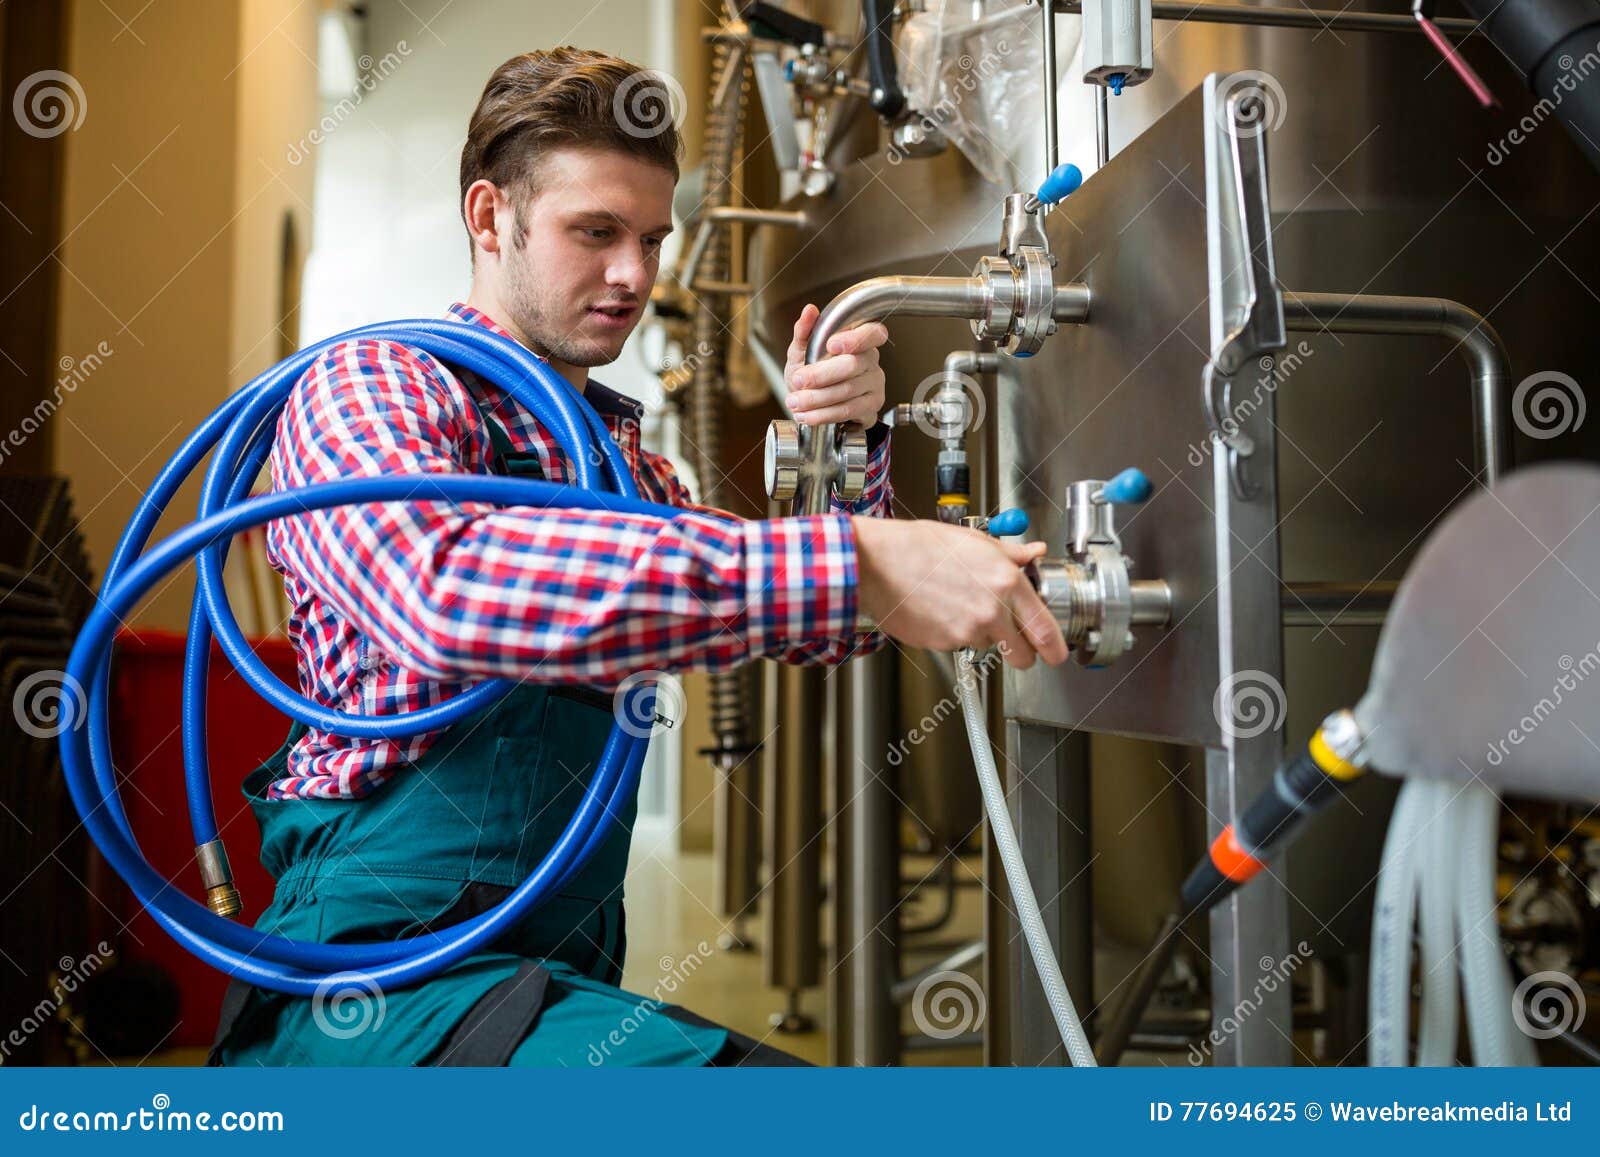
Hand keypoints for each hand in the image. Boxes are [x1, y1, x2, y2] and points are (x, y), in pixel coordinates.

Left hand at [784, 303, 888, 428]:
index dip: (855, 338)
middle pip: (853, 365)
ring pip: (847, 392)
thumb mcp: (801, 350)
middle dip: (821, 375)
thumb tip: (809, 311)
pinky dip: (823, 415)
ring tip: (795, 401)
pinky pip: (847, 411)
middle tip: (798, 380)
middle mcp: (871, 361)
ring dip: (817, 399)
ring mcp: (874, 385)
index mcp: (860, 340)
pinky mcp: (870, 408)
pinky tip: (806, 415)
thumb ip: (804, 331)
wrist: (812, 401)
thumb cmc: (811, 371)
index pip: (873, 333)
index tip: (831, 345)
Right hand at [851, 517, 1068, 668]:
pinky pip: (959, 645)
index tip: (1057, 652)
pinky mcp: (943, 643)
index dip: (1055, 648)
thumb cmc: (920, 547)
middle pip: (1023, 656)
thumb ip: (1012, 555)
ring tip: (960, 605)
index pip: (1045, 630)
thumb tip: (1034, 553)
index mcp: (1006, 582)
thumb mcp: (975, 541)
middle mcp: (991, 611)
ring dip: (982, 635)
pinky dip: (955, 633)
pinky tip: (942, 609)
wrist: (879, 563)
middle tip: (1014, 640)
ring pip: (988, 647)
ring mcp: (966, 631)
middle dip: (1022, 653)